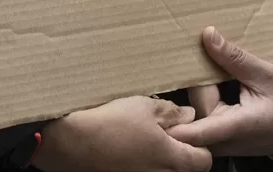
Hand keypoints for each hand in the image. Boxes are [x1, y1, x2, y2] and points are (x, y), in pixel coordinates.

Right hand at [33, 96, 211, 171]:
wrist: (69, 144)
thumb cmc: (107, 124)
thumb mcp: (143, 107)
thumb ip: (171, 112)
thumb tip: (188, 115)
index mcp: (171, 159)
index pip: (204, 160)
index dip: (199, 144)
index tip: (185, 131)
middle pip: (185, 170)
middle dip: (180, 153)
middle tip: (164, 133)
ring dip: (159, 159)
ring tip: (143, 140)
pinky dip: (142, 164)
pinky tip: (127, 150)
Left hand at [166, 27, 272, 157]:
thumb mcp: (267, 75)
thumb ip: (235, 58)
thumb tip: (207, 35)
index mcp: (236, 126)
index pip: (195, 131)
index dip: (173, 121)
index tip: (153, 110)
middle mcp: (222, 140)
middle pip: (192, 109)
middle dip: (193, 82)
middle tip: (201, 54)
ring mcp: (219, 143)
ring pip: (194, 112)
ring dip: (199, 89)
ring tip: (213, 67)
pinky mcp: (217, 140)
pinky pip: (200, 117)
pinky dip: (204, 97)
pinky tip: (216, 81)